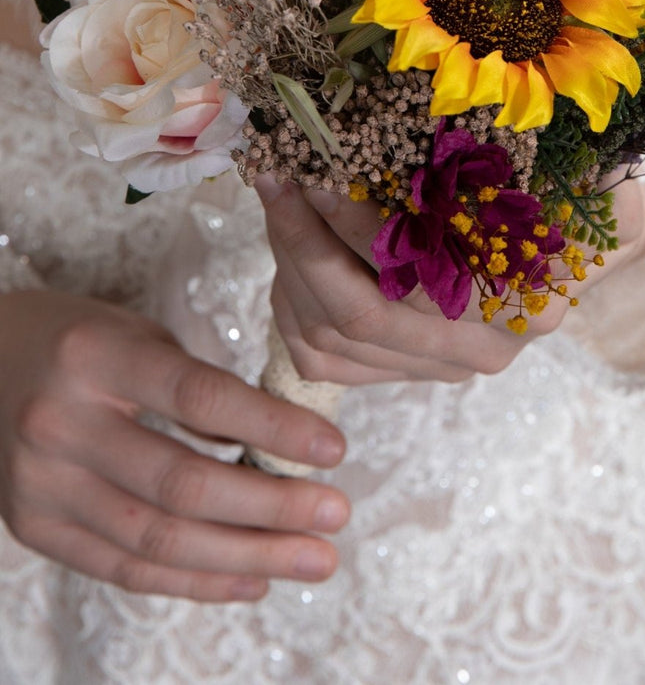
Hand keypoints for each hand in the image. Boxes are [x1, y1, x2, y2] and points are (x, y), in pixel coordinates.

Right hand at [0, 290, 349, 601]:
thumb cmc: (79, 341)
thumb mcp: (139, 336)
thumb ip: (199, 386)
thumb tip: (280, 446)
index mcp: (96, 357)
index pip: (199, 398)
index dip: (273, 427)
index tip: (334, 449)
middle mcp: (61, 424)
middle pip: (183, 484)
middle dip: (272, 508)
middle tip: (336, 514)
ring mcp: (42, 484)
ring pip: (158, 540)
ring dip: (247, 557)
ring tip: (311, 559)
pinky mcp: (35, 528)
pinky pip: (125, 569)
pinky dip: (195, 580)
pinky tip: (251, 579)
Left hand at [256, 167, 644, 385]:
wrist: (580, 240)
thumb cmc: (577, 189)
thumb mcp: (588, 168)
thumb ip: (574, 162)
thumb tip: (533, 133)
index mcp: (528, 302)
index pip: (423, 278)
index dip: (359, 225)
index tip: (321, 168)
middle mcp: (482, 347)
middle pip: (364, 314)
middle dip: (305, 240)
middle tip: (277, 174)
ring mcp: (436, 366)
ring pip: (332, 335)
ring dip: (290, 261)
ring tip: (278, 192)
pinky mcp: (398, 371)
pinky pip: (319, 355)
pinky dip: (290, 302)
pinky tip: (286, 244)